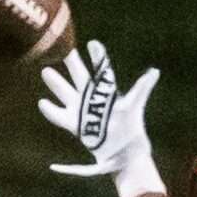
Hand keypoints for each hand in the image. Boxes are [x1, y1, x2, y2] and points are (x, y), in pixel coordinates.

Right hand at [39, 39, 159, 180]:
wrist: (123, 152)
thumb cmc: (130, 128)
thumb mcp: (134, 105)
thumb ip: (141, 88)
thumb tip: (154, 72)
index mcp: (108, 92)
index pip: (102, 70)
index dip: (98, 57)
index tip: (92, 44)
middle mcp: (94, 98)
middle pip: (80, 76)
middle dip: (71, 63)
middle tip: (61, 48)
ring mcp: (83, 111)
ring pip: (66, 92)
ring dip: (56, 83)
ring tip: (46, 70)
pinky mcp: (75, 125)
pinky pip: (59, 116)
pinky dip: (50, 111)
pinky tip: (42, 103)